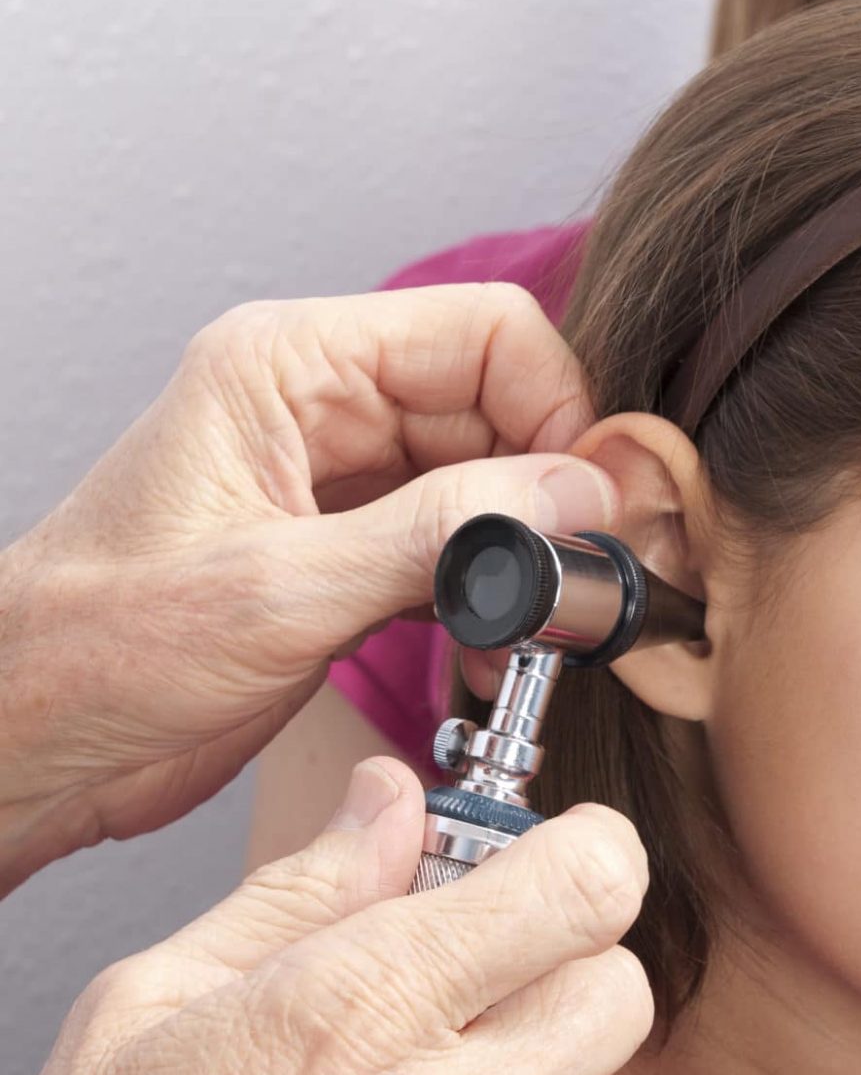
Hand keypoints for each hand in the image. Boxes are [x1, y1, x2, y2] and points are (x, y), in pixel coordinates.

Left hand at [0, 285, 617, 890]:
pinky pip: (459, 559)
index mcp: (288, 367)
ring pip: (490, 493)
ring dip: (528, 564)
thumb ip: (440, 535)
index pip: (485, 336)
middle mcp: (320, 413)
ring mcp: (339, 491)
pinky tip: (500, 655)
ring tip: (537, 636)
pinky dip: (495, 606)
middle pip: (500, 413)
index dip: (559, 411)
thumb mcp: (284, 590)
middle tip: (582, 588)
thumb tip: (572, 496)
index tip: (591, 506)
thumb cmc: (101, 648)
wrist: (40, 738)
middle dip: (553, 498)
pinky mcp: (348, 564)